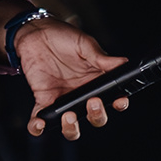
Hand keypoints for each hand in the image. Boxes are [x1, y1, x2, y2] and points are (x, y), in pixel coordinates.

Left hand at [13, 18, 127, 140]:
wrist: (37, 33)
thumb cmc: (63, 37)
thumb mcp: (85, 45)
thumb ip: (102, 57)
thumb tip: (123, 63)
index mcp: (97, 82)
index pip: (113, 99)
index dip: (118, 104)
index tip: (119, 101)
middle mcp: (82, 95)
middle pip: (95, 118)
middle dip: (96, 115)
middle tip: (92, 102)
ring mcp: (63, 100)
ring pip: (71, 126)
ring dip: (71, 128)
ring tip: (68, 116)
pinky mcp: (43, 100)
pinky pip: (41, 120)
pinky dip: (38, 127)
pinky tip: (40, 122)